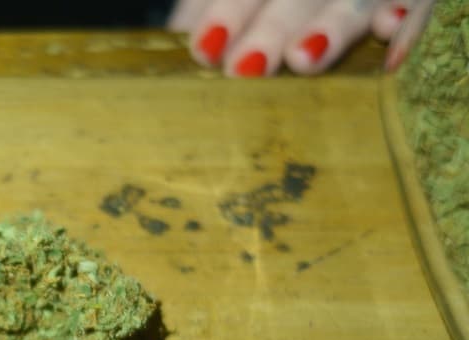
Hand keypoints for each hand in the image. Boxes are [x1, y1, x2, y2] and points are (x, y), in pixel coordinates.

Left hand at [169, 0, 434, 76]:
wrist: (305, 0)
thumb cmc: (265, 9)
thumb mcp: (237, 7)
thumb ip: (210, 21)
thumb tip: (182, 52)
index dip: (228, 12)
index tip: (206, 50)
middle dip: (273, 27)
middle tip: (247, 68)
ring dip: (331, 27)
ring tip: (304, 60)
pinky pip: (422, 2)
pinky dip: (408, 24)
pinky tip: (389, 51)